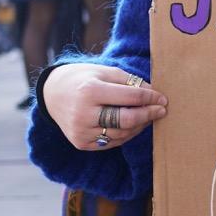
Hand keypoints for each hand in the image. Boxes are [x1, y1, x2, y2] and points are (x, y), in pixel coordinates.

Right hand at [42, 63, 166, 150]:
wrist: (52, 94)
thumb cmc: (83, 79)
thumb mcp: (104, 72)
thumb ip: (129, 82)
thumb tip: (154, 94)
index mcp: (90, 91)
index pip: (131, 97)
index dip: (151, 98)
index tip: (163, 98)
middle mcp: (84, 114)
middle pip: (127, 120)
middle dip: (149, 115)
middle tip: (162, 110)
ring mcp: (81, 131)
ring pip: (122, 134)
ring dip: (139, 125)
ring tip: (147, 116)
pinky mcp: (81, 143)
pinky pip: (112, 143)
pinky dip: (126, 134)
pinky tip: (132, 125)